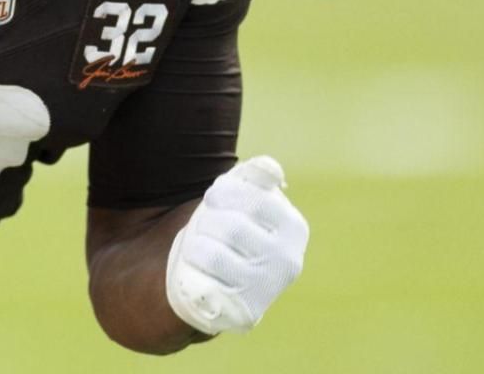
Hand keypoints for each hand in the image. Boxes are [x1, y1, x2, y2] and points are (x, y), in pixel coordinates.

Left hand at [165, 156, 307, 335]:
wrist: (211, 278)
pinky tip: (198, 275)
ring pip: (209, 254)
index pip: (249, 197)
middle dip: (206, 222)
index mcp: (293, 227)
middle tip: (206, 229)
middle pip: (228, 226)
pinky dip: (190, 273)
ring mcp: (265, 290)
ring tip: (201, 250)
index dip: (220, 194)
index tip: (215, 200)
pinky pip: (200, 284)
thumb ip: (255, 175)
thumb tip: (271, 169)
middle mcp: (287, 262)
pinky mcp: (239, 313)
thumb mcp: (242, 194)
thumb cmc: (227, 225)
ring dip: (194, 246)